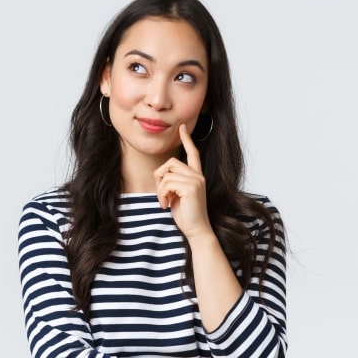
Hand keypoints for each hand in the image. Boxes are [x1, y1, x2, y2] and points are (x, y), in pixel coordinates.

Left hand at [153, 124, 211, 238]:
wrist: (196, 229)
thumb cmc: (186, 215)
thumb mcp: (178, 195)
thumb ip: (174, 182)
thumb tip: (162, 175)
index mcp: (197, 176)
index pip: (193, 153)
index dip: (186, 139)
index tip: (182, 127)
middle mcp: (198, 175)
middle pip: (170, 163)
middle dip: (159, 178)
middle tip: (161, 195)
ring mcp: (195, 180)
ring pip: (166, 174)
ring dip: (160, 190)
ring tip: (164, 202)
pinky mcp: (191, 187)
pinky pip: (166, 184)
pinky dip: (162, 195)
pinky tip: (166, 205)